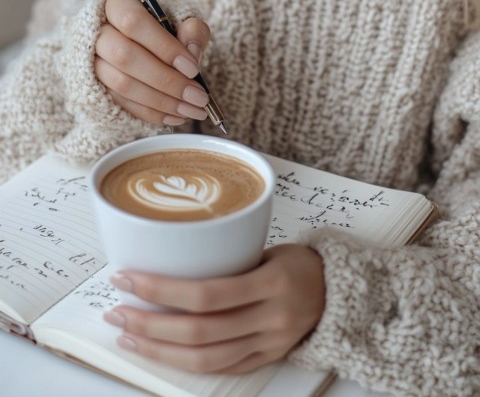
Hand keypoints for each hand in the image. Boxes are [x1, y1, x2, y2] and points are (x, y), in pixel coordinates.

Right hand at [94, 0, 210, 125]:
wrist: (133, 39)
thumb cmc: (159, 26)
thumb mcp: (180, 18)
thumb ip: (192, 29)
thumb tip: (192, 53)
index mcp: (116, 5)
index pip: (134, 22)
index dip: (163, 46)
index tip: (193, 68)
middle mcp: (96, 31)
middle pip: (124, 56)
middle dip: (166, 80)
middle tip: (198, 96)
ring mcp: (90, 61)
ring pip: (122, 84)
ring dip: (161, 101)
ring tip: (192, 109)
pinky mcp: (94, 86)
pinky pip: (121, 103)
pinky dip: (150, 112)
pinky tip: (175, 116)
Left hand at [104, 244, 324, 374]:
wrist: (339, 292)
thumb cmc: (298, 261)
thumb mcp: (268, 249)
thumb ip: (228, 259)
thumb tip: (170, 254)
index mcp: (271, 282)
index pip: (206, 293)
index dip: (161, 290)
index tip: (127, 277)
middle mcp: (270, 318)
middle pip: (199, 331)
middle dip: (150, 323)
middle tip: (117, 308)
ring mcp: (269, 344)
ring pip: (205, 358)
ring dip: (159, 348)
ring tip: (128, 334)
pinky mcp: (266, 359)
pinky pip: (220, 368)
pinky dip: (185, 363)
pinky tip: (160, 351)